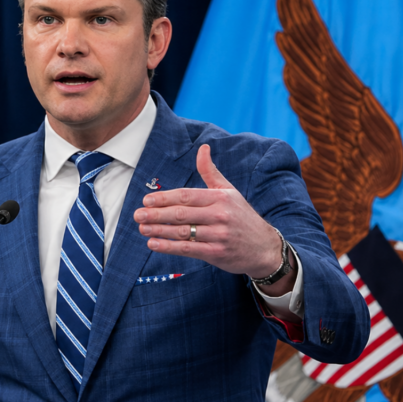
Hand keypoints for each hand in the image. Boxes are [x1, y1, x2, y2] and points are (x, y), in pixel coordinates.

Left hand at [134, 144, 286, 280]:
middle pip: (182, 213)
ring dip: (159, 230)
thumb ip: (211, 172)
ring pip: (183, 232)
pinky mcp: (216, 253)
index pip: (187, 195)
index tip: (147, 201)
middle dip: (156, 214)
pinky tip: (153, 244)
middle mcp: (219, 215)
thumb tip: (203, 148)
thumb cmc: (242, 217)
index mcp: (220, 198)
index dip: (165, 198)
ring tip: (142, 228)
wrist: (265, 247)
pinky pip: (188, 249)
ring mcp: (218, 235)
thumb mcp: (229, 191)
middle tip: (137, 215)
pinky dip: (168, 247)